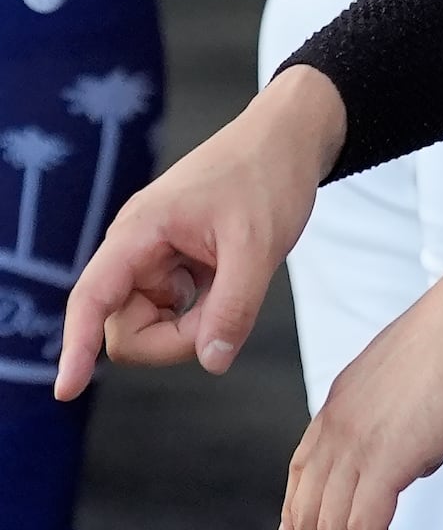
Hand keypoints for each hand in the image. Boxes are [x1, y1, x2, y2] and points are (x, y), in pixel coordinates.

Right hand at [55, 65, 346, 397]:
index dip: (76, 345)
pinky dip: (202, 312)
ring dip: (191, 325)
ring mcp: (154, 258)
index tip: (65, 390)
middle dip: (175, 338)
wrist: (289, 139)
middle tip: (227, 307)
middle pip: (128, 329)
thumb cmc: (269, 174)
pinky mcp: (174, 266)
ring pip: (152, 325)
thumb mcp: (259, 244)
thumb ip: (234, 306)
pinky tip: (229, 280)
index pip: (92, 296)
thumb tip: (212, 361)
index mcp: (140, 231)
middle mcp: (137, 247)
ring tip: (234, 282)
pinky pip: (174, 312)